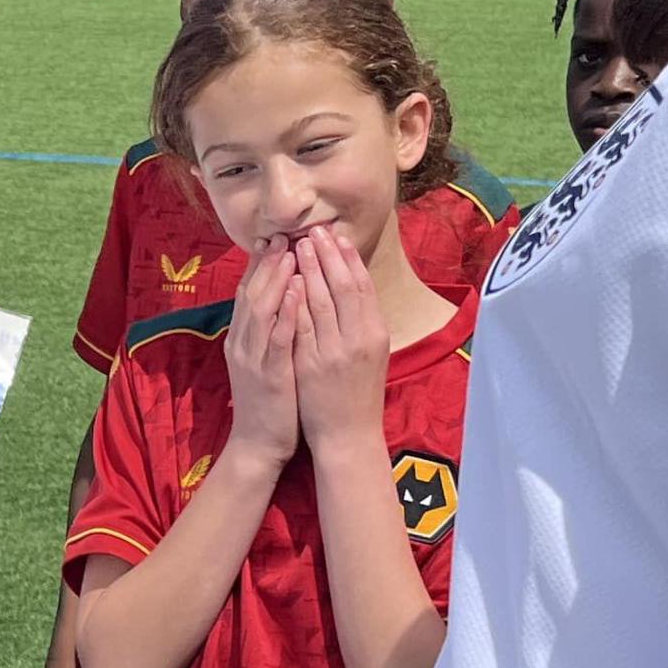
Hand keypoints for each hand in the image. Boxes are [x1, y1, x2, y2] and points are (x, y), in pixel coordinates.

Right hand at [220, 244, 303, 468]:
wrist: (257, 445)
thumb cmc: (269, 404)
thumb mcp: (263, 362)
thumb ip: (268, 333)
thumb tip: (282, 303)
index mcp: (241, 339)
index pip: (248, 292)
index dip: (259, 264)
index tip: (274, 239)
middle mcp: (242, 343)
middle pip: (251, 293)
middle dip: (267, 263)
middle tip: (282, 235)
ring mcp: (252, 359)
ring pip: (261, 309)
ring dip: (276, 279)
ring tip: (290, 253)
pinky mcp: (269, 375)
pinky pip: (276, 337)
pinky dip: (285, 312)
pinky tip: (296, 291)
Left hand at [287, 225, 388, 449]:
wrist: (348, 437)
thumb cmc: (358, 395)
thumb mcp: (370, 355)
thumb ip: (361, 323)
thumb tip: (352, 288)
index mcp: (376, 334)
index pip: (362, 287)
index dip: (349, 259)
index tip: (336, 236)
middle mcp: (359, 340)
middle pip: (343, 287)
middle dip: (328, 255)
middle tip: (315, 231)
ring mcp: (335, 352)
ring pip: (322, 301)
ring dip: (311, 269)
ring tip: (299, 245)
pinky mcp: (312, 365)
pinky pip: (303, 326)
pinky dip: (297, 301)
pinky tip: (291, 281)